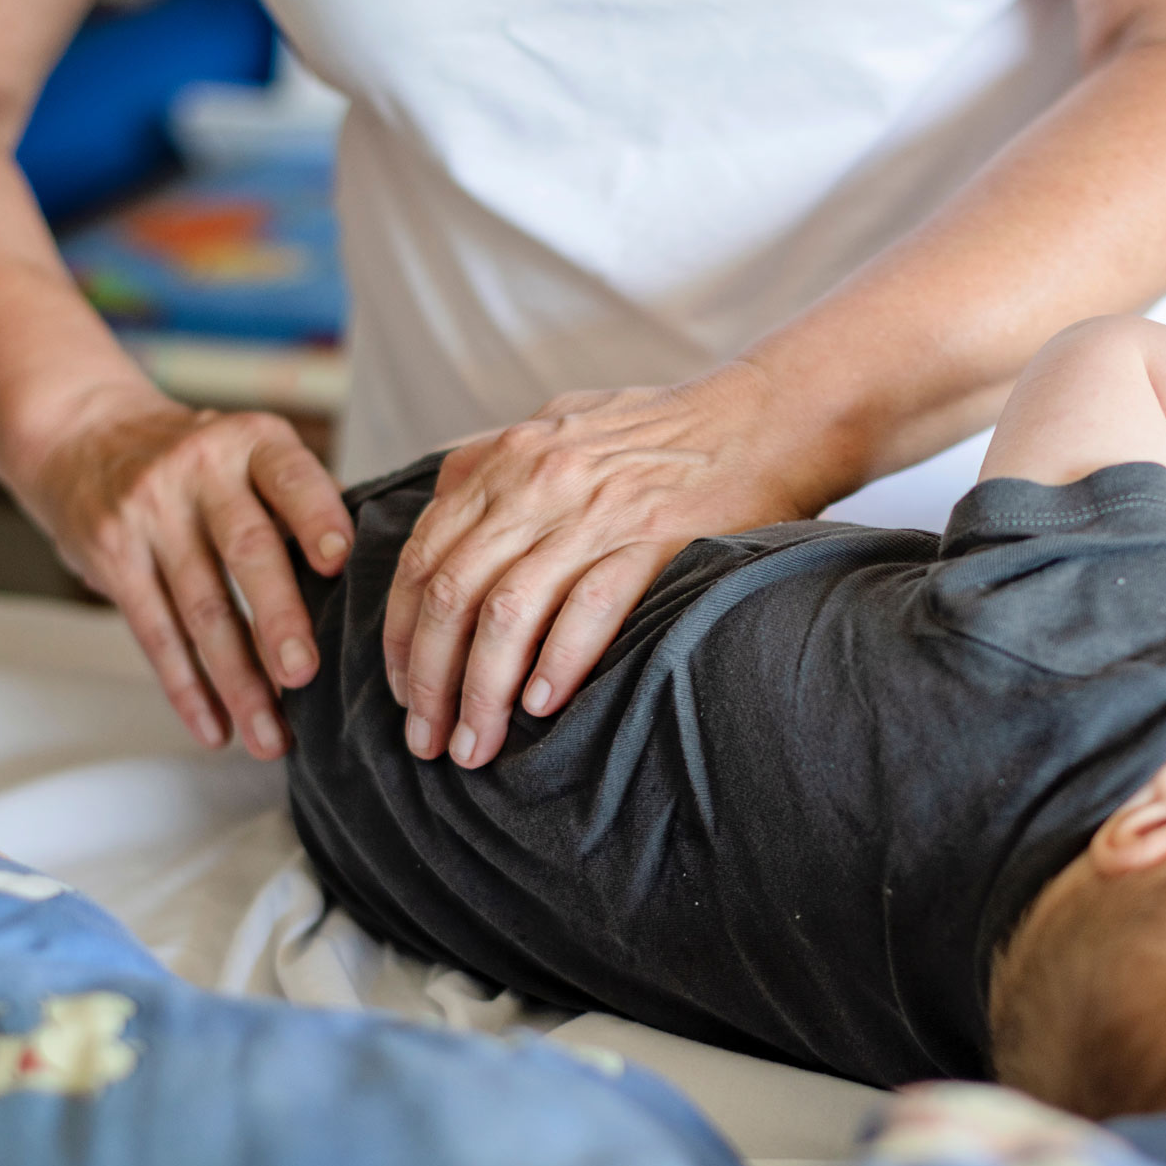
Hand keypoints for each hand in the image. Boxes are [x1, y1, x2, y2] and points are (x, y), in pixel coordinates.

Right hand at [21, 385, 352, 758]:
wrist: (81, 433)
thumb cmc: (200, 460)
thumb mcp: (250, 451)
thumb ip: (305, 501)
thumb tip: (381, 574)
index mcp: (253, 443)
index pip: (291, 480)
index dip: (317, 519)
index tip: (340, 563)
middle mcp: (201, 471)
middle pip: (246, 551)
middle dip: (277, 619)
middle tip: (305, 676)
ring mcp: (150, 513)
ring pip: (200, 608)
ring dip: (237, 682)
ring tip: (271, 737)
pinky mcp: (111, 555)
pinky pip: (153, 632)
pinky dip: (186, 688)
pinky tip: (215, 729)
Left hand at [385, 362, 817, 767]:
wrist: (765, 419)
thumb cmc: (666, 432)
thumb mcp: (562, 421)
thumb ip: (497, 459)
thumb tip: (443, 494)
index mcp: (508, 460)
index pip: (423, 557)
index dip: (400, 635)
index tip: (404, 692)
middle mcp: (539, 483)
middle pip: (452, 595)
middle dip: (429, 681)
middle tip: (429, 741)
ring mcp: (596, 513)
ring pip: (507, 613)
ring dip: (481, 692)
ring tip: (476, 747)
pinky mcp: (655, 541)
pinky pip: (588, 610)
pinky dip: (558, 663)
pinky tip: (541, 708)